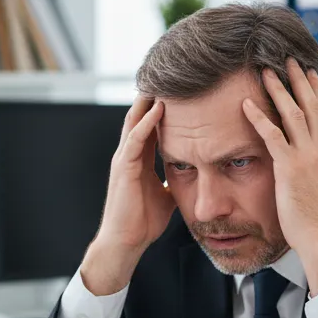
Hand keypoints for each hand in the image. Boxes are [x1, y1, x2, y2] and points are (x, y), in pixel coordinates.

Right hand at [81, 97, 175, 294]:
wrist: (127, 242)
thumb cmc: (144, 221)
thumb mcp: (166, 195)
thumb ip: (175, 181)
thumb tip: (193, 176)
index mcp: (140, 159)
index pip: (152, 126)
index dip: (162, 108)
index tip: (178, 91)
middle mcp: (130, 155)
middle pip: (141, 117)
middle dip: (153, 97)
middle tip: (168, 75)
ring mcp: (125, 160)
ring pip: (135, 122)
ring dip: (148, 101)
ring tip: (161, 80)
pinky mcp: (124, 169)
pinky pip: (135, 140)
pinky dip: (146, 123)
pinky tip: (157, 109)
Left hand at [242, 58, 317, 293]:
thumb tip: (317, 162)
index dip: (317, 91)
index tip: (309, 74)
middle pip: (312, 106)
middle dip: (299, 81)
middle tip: (288, 60)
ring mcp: (307, 157)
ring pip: (293, 114)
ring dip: (279, 90)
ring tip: (266, 71)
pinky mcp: (290, 167)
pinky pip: (272, 136)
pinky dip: (258, 118)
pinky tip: (245, 104)